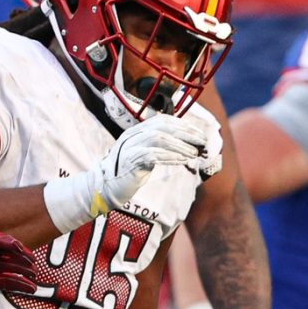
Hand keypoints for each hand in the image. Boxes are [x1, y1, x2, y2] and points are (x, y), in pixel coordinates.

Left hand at [0, 206, 40, 308]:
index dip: (6, 243)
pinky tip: (29, 288)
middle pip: (3, 253)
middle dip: (19, 257)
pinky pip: (2, 281)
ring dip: (20, 271)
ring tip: (34, 275)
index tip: (18, 246)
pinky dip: (15, 284)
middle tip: (33, 261)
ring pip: (6, 267)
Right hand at [45, 114, 217, 231]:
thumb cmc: (128, 173)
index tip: (200, 135)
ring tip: (195, 154)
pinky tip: (182, 161)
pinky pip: (153, 155)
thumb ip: (160, 148)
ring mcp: (130, 147)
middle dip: (187, 134)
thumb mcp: (145, 156)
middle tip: (203, 143)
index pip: (164, 121)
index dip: (184, 126)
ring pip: (160, 139)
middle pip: (164, 127)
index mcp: (137, 131)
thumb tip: (187, 146)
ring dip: (181, 146)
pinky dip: (170, 157)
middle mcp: (133, 135)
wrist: (104, 187)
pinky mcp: (131, 161)